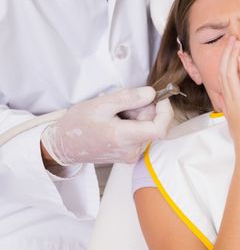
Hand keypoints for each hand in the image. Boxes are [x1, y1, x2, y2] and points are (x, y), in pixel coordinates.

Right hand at [40, 87, 173, 164]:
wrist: (63, 145)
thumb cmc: (78, 125)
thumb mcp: (102, 104)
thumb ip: (129, 98)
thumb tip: (151, 94)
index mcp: (125, 138)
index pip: (160, 128)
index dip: (165, 111)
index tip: (159, 97)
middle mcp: (132, 150)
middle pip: (152, 124)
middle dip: (143, 109)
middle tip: (122, 103)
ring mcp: (131, 155)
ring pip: (146, 128)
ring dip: (136, 116)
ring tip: (114, 113)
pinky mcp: (129, 154)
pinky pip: (139, 134)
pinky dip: (132, 124)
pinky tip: (115, 121)